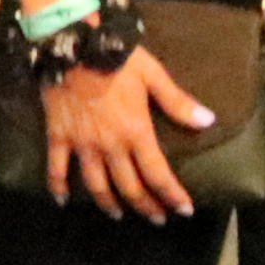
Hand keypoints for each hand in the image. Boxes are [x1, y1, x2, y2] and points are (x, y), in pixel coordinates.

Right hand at [41, 46, 213, 220]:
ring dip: (109, 204)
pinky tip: (62, 202)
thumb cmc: (115, 59)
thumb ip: (178, 102)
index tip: (184, 210)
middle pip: (130, 187)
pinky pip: (56, 168)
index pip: (158, 174)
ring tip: (117, 215)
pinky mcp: (59, 136)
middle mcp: (110, 146)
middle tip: (156, 218)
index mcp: (136, 132)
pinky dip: (59, 187)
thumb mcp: (152, 76)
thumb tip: (208, 121)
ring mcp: (82, 144)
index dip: (173, 196)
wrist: (71, 45)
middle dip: (146, 206)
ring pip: (97, 185)